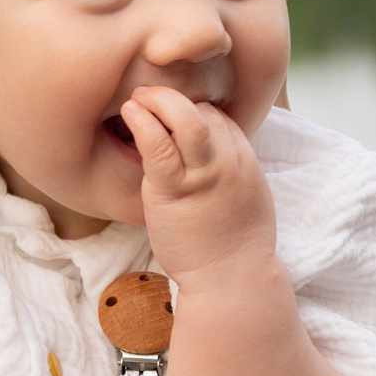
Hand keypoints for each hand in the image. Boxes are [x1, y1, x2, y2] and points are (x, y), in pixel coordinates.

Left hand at [116, 86, 277, 290]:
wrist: (232, 281)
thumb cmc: (234, 248)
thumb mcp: (246, 199)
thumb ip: (229, 172)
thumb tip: (207, 160)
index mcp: (245, 161)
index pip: (219, 116)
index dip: (192, 109)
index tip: (170, 116)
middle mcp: (229, 162)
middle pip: (204, 109)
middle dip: (174, 97)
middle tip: (149, 94)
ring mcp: (204, 175)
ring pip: (186, 118)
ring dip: (159, 99)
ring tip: (137, 97)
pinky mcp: (175, 190)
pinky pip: (159, 145)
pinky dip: (143, 121)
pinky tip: (129, 112)